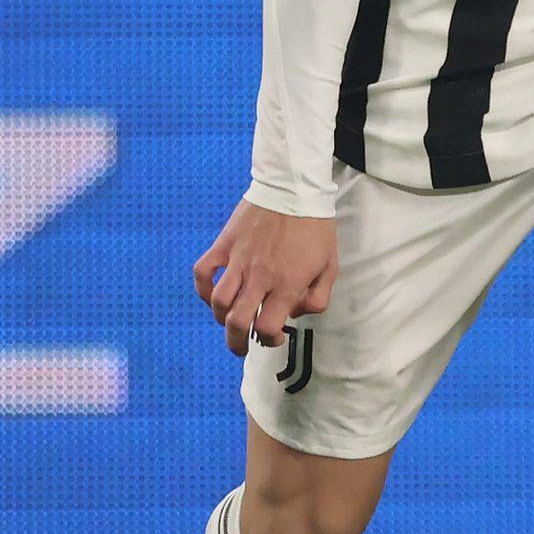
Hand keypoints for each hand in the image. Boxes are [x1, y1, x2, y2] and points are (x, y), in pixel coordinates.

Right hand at [194, 199, 338, 357]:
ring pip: (218, 302)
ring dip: (221, 318)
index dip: (268, 339)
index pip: (267, 327)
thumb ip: (317, 297)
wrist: (294, 188)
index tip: (274, 336)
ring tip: (228, 321)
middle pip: (237, 322)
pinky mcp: (224, 244)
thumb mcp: (330, 265)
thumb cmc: (315, 228)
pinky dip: (203, 288)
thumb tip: (296, 313)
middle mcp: (260, 276)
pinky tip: (211, 294)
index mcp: (287, 284)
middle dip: (237, 342)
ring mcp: (238, 260)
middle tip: (242, 346)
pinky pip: (202, 272)